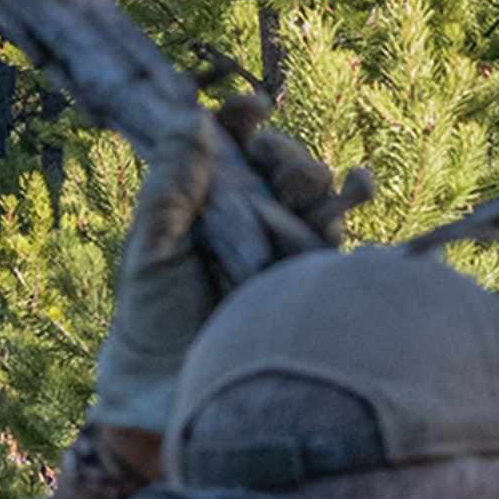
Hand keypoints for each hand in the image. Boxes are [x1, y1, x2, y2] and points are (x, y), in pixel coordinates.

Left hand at [87, 107, 372, 442]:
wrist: (176, 389)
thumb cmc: (152, 318)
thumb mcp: (151, 247)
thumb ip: (170, 185)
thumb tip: (192, 118)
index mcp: (205, 197)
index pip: (229, 142)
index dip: (241, 118)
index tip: (248, 108)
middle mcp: (247, 214)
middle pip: (280, 163)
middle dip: (284, 153)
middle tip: (276, 163)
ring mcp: (282, 246)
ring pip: (314, 195)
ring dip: (316, 180)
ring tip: (309, 185)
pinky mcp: (309, 279)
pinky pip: (335, 239)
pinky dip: (342, 215)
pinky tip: (348, 203)